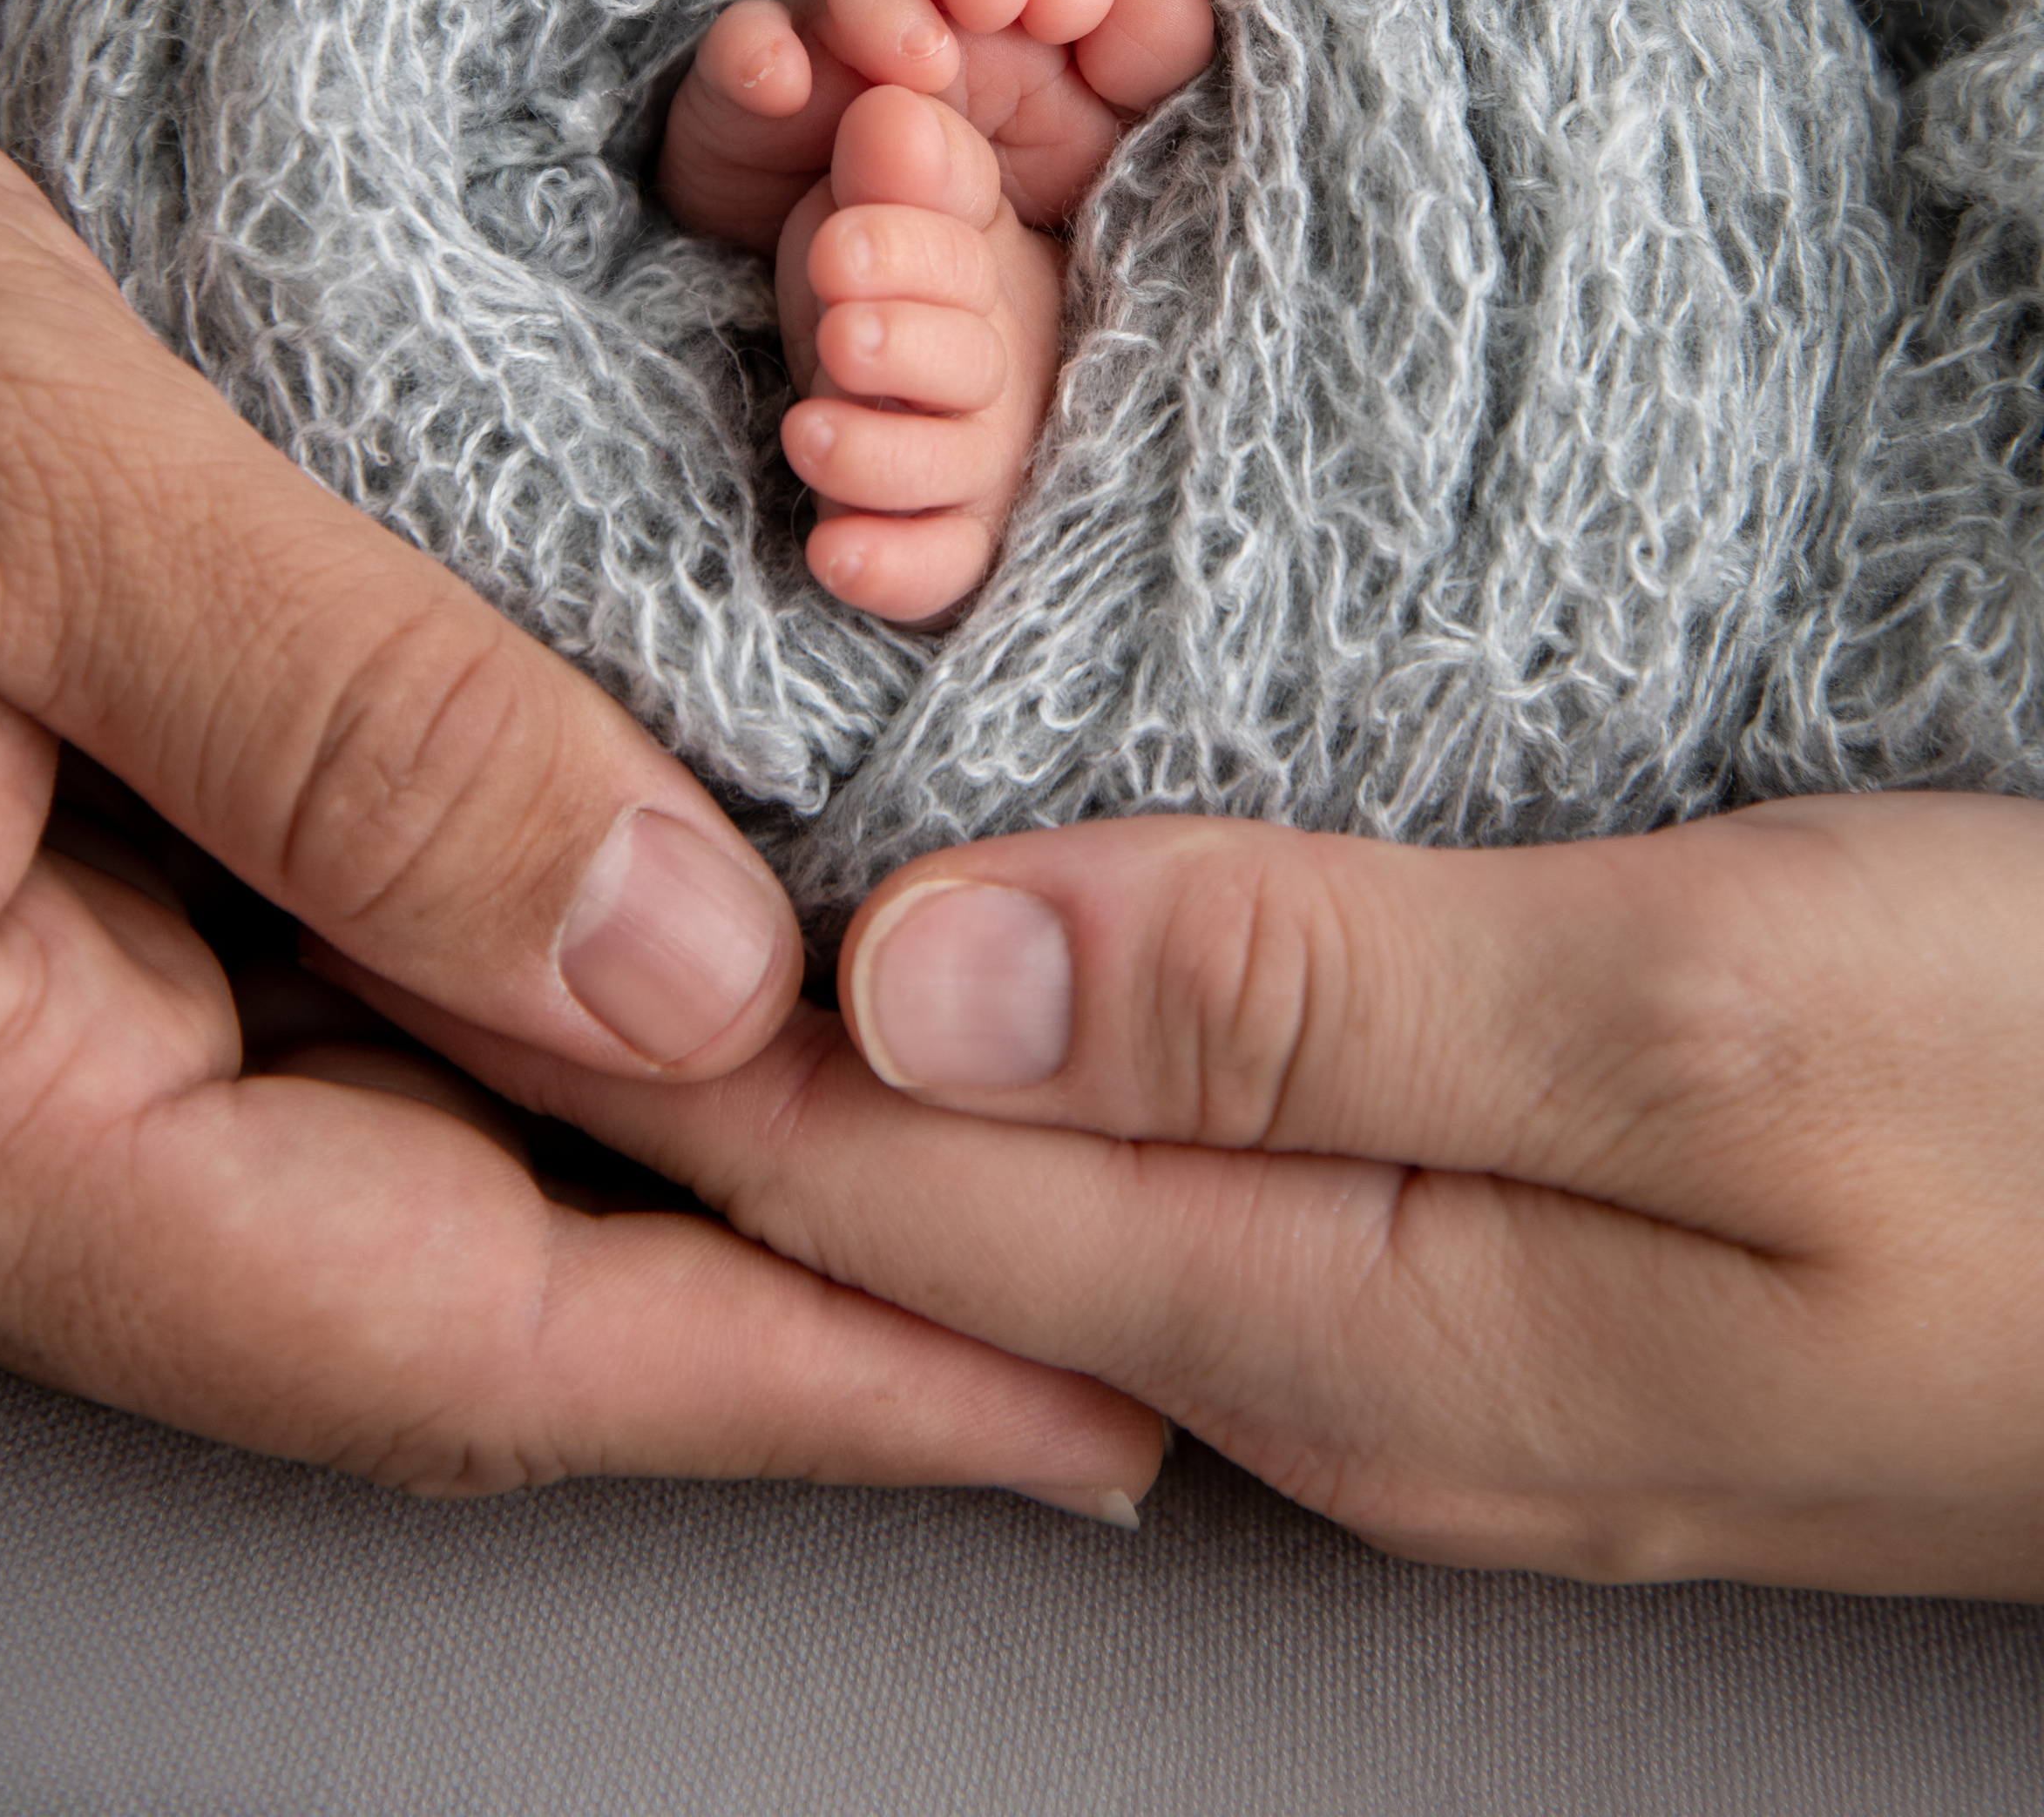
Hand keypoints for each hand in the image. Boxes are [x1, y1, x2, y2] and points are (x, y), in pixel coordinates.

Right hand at [0, 39, 1157, 1501]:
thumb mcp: (9, 451)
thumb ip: (335, 717)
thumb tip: (685, 970)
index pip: (449, 1322)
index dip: (794, 1367)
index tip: (1079, 1378)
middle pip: (453, 1286)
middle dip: (790, 1289)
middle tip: (1098, 1262)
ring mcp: (0, 1030)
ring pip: (406, 1161)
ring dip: (684, 1152)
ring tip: (965, 1116)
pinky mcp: (27, 910)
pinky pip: (328, 1012)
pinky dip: (545, 996)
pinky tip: (705, 933)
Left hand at [389, 795, 2043, 1590]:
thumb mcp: (1717, 1028)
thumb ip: (1305, 1000)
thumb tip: (911, 985)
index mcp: (1340, 1317)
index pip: (861, 1181)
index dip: (632, 1014)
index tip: (431, 856)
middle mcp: (1335, 1341)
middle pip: (910, 1183)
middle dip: (690, 1008)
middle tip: (486, 807)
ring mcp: (1425, 1290)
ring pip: (1026, 1141)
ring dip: (838, 997)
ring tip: (651, 829)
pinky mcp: (1505, 1203)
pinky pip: (1176, 1106)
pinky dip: (1025, 988)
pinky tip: (970, 905)